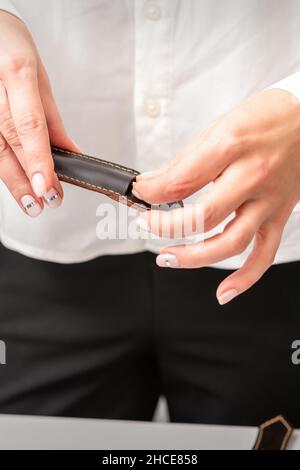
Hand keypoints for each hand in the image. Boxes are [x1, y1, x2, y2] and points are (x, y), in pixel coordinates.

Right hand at [0, 10, 78, 216]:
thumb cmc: (12, 49)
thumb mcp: (40, 79)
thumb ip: (52, 119)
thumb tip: (72, 154)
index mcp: (18, 72)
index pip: (30, 125)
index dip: (38, 159)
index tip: (47, 187)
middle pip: (9, 143)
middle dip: (28, 179)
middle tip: (45, 204)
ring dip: (14, 182)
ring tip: (31, 204)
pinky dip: (3, 166)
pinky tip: (14, 183)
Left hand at [133, 89, 299, 303]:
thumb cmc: (266, 117)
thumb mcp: (219, 127)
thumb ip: (186, 161)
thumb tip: (155, 184)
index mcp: (231, 147)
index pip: (180, 180)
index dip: (151, 192)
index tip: (140, 193)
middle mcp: (252, 176)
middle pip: (202, 216)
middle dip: (165, 226)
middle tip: (145, 225)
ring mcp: (268, 200)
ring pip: (230, 243)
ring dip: (194, 257)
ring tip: (168, 258)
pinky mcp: (280, 215)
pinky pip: (264, 254)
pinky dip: (244, 279)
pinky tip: (223, 292)